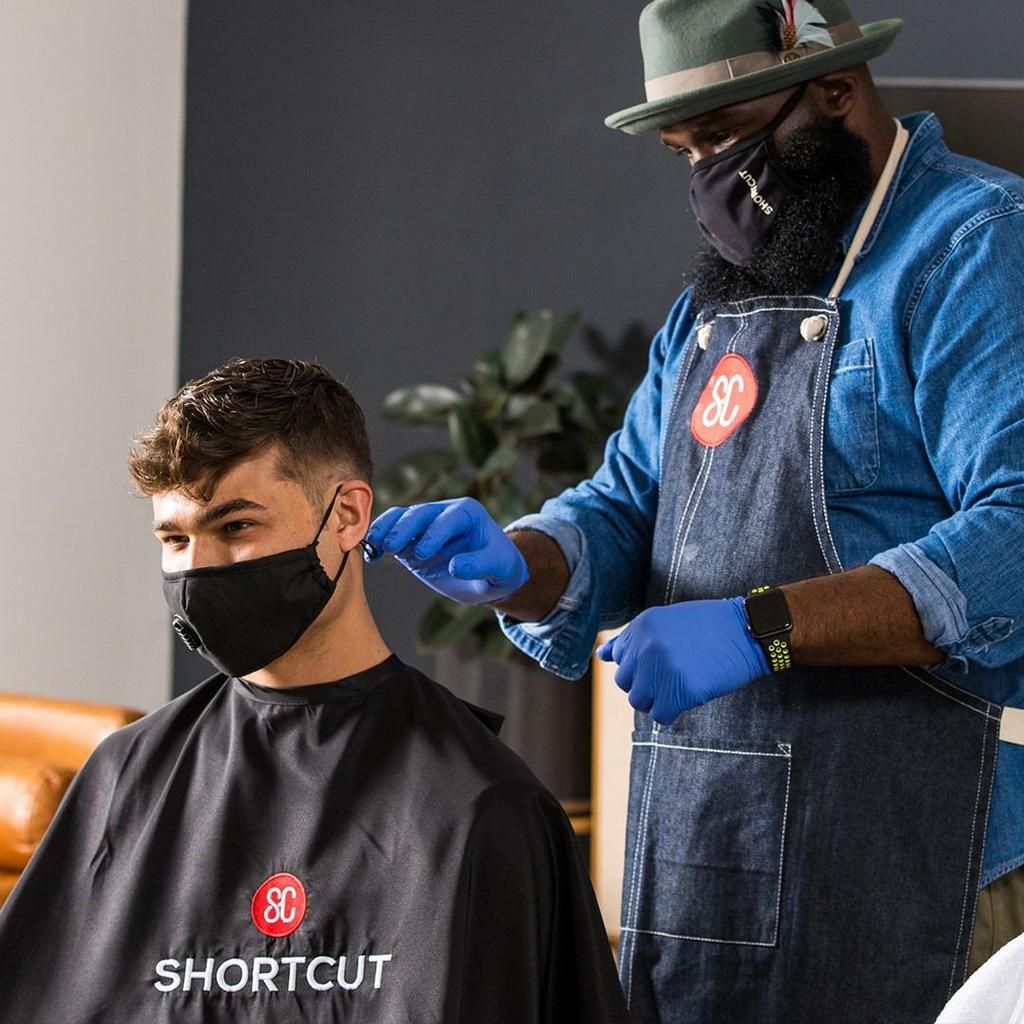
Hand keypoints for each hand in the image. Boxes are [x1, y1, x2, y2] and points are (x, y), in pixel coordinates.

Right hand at [365, 498, 528, 605]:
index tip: (423, 552)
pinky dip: (380, 543)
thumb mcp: (499, 568)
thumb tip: (455, 566)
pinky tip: (371, 554)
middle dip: (404, 528)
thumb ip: (480, 565)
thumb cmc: (499, 568)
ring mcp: (424, 527)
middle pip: (420, 513)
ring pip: (401, 519)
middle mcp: (443, 514)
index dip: (434, 533)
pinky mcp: (411, 542)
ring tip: (374, 544)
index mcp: (467, 513)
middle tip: (392, 546)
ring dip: (386, 530)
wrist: (489, 576)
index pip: (448, 518)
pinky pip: (392, 536)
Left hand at [596, 598, 769, 723]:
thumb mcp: (663, 621)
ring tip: (680, 686)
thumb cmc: (707, 626)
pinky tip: (687, 696)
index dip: (641, 666)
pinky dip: (671, 712)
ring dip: (658, 699)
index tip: (661, 663)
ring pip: (640, 701)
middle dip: (646, 684)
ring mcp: (663, 669)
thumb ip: (632, 639)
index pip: (620, 660)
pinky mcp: (681, 690)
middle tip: (672, 676)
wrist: (747, 630)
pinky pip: (660, 715)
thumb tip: (601, 655)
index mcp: (641, 627)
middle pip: (626, 683)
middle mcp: (646, 646)